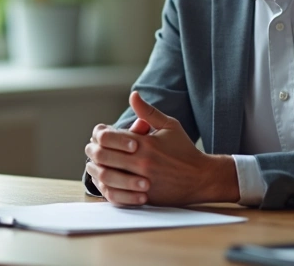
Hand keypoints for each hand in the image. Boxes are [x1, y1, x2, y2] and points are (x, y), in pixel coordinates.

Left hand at [84, 92, 238, 206]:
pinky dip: (106, 187)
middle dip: (93, 151)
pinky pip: (116, 194)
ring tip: (94, 164)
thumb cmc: (184, 150)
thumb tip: (133, 94)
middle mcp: (142, 163)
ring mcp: (142, 182)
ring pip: (105, 175)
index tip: (99, 134)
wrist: (202, 178)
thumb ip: (148, 112)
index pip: (108, 137)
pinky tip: (105, 181)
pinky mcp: (143, 197)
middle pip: (102, 156)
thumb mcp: (169, 126)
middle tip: (91, 148)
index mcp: (145, 144)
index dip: (98, 134)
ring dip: (95, 169)